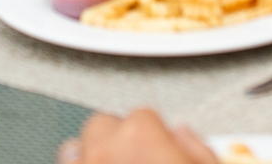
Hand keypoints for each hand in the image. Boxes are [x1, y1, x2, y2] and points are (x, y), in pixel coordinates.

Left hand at [59, 111, 217, 163]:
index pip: (142, 115)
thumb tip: (183, 135)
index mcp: (140, 136)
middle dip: (117, 139)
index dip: (155, 134)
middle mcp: (104, 150)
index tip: (162, 147)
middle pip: (102, 126)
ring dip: (91, 157)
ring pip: (74, 151)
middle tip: (137, 157)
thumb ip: (197, 148)